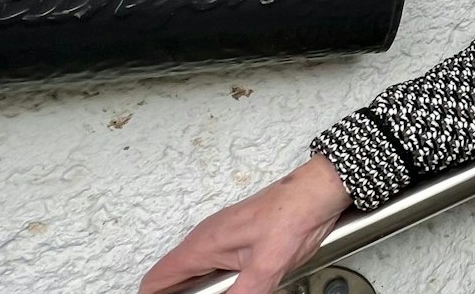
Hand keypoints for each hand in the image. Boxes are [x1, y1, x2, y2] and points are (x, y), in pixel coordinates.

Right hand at [140, 156, 351, 293]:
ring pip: (196, 272)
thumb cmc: (293, 215)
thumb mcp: (266, 266)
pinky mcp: (236, 237)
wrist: (317, 190)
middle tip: (217, 293)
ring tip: (230, 288)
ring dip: (205, 288)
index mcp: (202, 246)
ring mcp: (220, 237)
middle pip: (174, 279)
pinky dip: (219, 280)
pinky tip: (241, 284)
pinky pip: (214, 264)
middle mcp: (205, 239)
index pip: (157, 279)